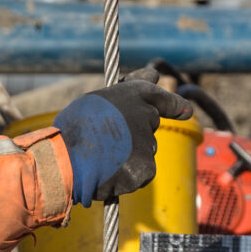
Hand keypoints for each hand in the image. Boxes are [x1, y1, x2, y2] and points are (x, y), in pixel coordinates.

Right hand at [54, 82, 193, 205]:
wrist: (64, 158)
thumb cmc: (72, 129)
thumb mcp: (95, 101)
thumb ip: (126, 94)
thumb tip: (154, 74)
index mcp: (132, 93)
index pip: (159, 96)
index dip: (174, 104)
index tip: (186, 111)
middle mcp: (145, 114)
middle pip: (149, 127)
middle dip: (136, 134)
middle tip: (108, 141)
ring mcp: (147, 141)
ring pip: (145, 151)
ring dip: (129, 156)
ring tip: (100, 156)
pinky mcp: (146, 167)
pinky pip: (143, 174)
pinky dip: (129, 177)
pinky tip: (109, 173)